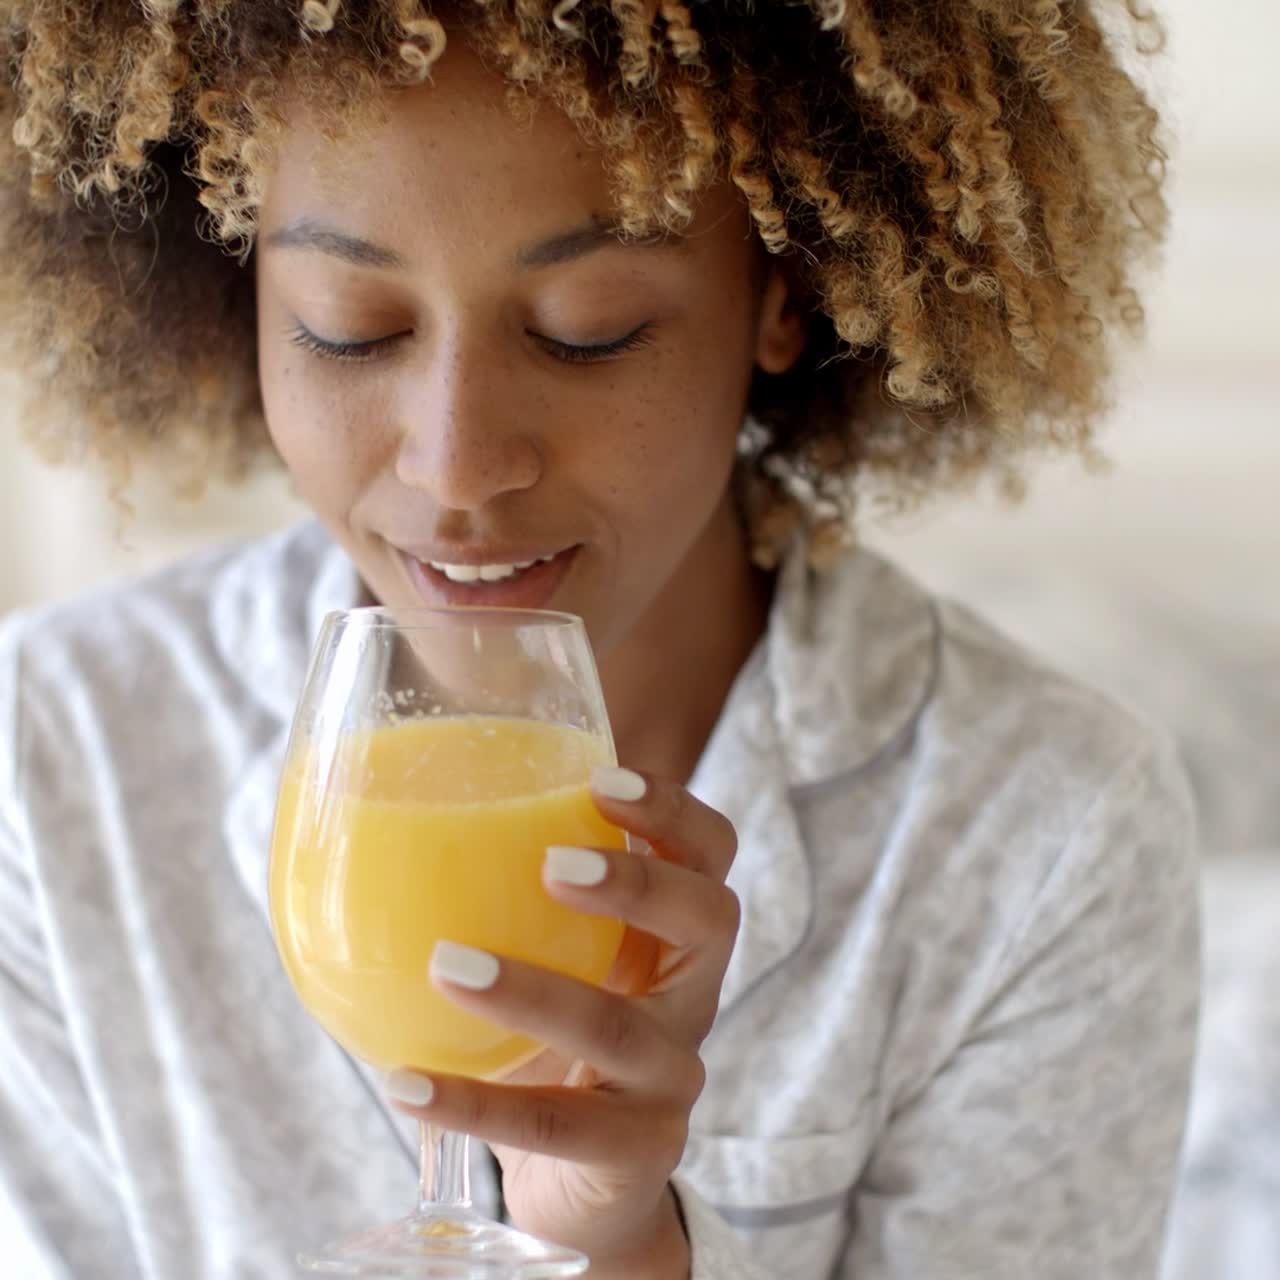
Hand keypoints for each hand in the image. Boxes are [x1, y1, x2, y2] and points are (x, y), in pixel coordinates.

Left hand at [385, 765, 740, 1276]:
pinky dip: (474, 1105)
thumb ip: (503, 898)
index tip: (598, 781)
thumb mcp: (550, 962)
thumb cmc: (550, 1045)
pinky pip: (557, 1127)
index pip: (708, 852)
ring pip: (620, 1027)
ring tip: (447, 963)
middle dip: (638, 881)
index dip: (670, 810)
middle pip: (709, 917)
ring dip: (534, 991)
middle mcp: (692, 994)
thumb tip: (362, 819)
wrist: (581, 1183)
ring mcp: (671, 1077)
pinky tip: (406, 1084)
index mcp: (673, 933)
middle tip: (552, 864)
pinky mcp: (639, 1153)